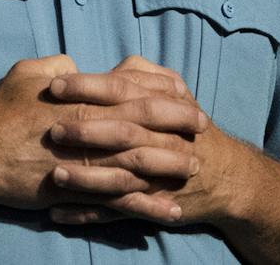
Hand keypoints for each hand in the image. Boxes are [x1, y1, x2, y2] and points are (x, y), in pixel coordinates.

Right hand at [0, 55, 203, 216]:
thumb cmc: (0, 112)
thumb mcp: (27, 73)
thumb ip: (57, 63)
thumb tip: (77, 63)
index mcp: (81, 96)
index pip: (133, 89)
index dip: (162, 92)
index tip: (186, 94)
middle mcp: (89, 126)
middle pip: (145, 122)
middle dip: (177, 124)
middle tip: (203, 126)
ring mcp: (87, 161)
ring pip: (140, 161)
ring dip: (170, 165)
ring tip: (195, 169)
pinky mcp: (81, 191)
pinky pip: (122, 199)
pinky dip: (149, 205)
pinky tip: (170, 210)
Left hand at [45, 57, 231, 226]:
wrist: (226, 176)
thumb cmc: (189, 126)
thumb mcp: (174, 91)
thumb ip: (142, 76)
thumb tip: (111, 67)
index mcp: (161, 105)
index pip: (121, 89)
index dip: (87, 86)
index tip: (54, 85)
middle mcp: (160, 139)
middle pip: (122, 131)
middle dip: (86, 130)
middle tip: (52, 129)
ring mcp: (156, 175)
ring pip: (119, 176)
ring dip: (85, 178)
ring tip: (53, 175)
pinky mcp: (151, 205)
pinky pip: (116, 211)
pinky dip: (87, 214)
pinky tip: (57, 213)